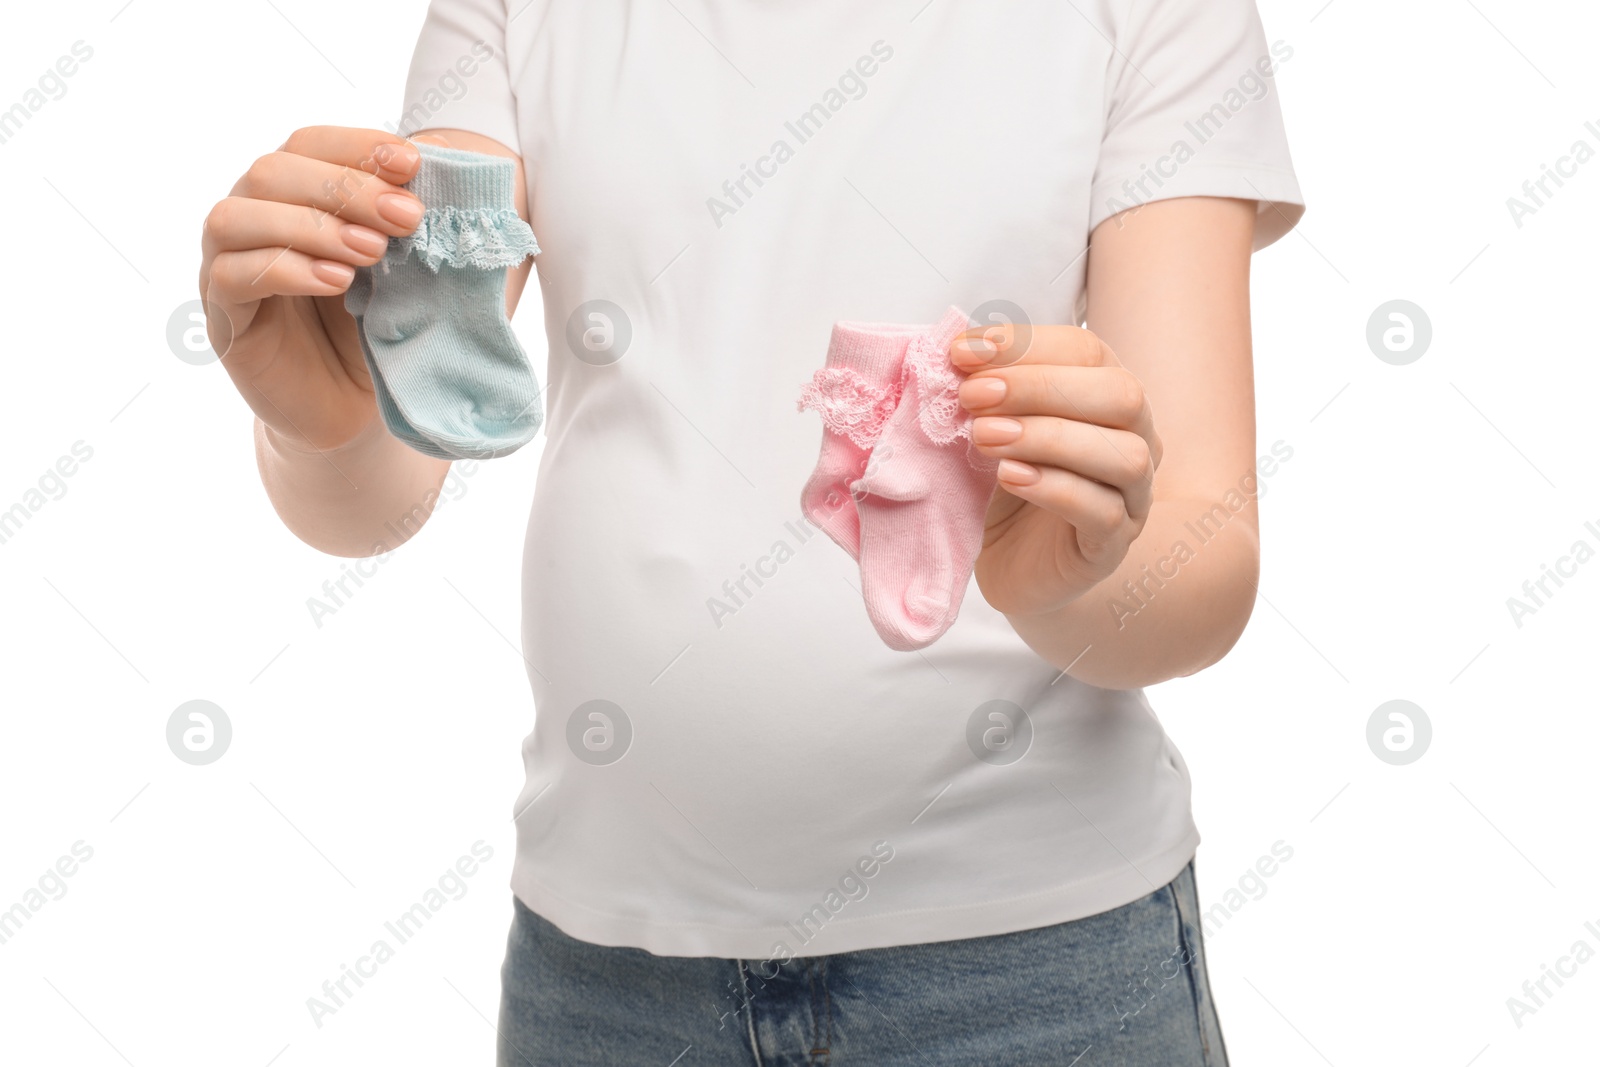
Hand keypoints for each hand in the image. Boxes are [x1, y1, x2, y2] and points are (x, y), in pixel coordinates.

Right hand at [199, 126, 445, 452]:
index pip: (307, 144)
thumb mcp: (400, 267)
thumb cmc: (377, 328)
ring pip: (237, 216)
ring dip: (312, 224)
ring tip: (373, 252)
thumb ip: (404, 223)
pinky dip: (287, 270)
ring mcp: (225, 265)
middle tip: (407, 217)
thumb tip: (436, 175)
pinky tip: (337, 282)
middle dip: (345, 187)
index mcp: (291, 195)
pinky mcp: (224, 317)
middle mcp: (249, 220)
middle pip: (271, 171)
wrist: (356, 409)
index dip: (355, 146)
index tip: (411, 163)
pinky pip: (233, 275)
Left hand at [954, 323, 1163, 617]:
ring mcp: (1134, 495)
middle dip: (1039, 387)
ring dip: (1047, 436)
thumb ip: (985, 391)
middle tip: (973, 396)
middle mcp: (1136, 438)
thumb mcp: (990, 426)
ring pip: (1122, 453)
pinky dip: (1055, 488)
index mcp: (1106, 395)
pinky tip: (1010, 477)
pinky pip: (1103, 511)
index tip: (963, 352)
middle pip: (1120, 394)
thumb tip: (959, 352)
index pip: (1087, 350)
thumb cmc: (1005, 484)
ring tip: (983, 437)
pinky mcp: (1113, 545)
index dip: (1026, 344)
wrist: (1012, 566)